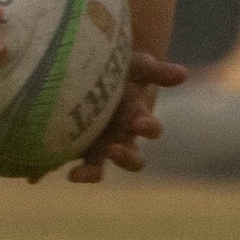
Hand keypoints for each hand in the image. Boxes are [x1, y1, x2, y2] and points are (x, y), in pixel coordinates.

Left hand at [67, 50, 186, 181]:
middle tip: (113, 149)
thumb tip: (183, 74)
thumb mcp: (137, 65)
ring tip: (78, 173)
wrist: (87, 68)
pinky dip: (66, 172)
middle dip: (126, 157)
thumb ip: (157, 71)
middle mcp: (120, 138)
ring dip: (91, 173)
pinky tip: (56, 174)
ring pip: (99, 169)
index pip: (151, 129)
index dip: (148, 128)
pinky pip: (71, 165)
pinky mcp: (72, 148)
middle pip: (133, 161)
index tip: (139, 122)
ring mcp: (96, 146)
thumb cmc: (118, 69)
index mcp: (138, 118)